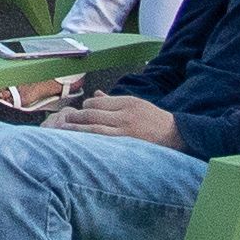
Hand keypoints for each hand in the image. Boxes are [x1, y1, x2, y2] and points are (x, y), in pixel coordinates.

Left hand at [56, 88, 178, 146]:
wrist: (175, 135)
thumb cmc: (153, 119)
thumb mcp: (135, 104)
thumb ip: (113, 101)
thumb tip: (95, 95)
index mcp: (127, 102)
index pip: (98, 102)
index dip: (85, 107)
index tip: (78, 112)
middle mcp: (125, 114)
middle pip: (93, 114)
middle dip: (76, 117)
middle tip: (64, 120)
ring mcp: (126, 130)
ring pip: (95, 128)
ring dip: (77, 129)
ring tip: (65, 130)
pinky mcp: (127, 144)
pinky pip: (103, 141)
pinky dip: (89, 141)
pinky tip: (80, 143)